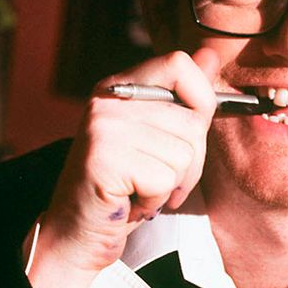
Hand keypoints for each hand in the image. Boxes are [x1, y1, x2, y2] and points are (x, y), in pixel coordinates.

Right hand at [28, 48, 219, 287]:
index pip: (179, 63)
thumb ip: (182, 98)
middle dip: (189, 162)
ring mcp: (103, 127)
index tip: (189, 134)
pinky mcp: (103, 159)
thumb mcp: (156, 137)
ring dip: (170, 184)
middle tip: (156, 178)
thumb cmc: (123, 187)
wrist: (76, 233)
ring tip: (139, 189)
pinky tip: (130, 201)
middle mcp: (108, 100)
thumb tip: (211, 55)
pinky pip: (164, 179)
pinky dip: (154, 200)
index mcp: (121, 87)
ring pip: (183, 153)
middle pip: (191, 121)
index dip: (200, 98)